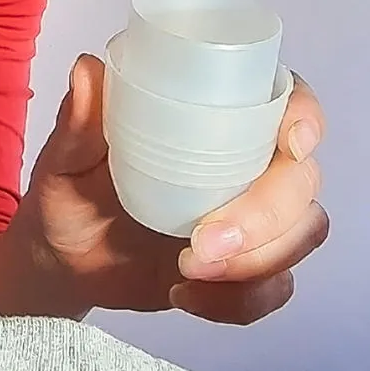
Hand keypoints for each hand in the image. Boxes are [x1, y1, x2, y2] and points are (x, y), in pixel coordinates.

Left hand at [11, 53, 328, 323]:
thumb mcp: (65, 160)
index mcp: (217, 118)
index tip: (292, 144)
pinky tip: (185, 296)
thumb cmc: (71, 193)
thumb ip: (78, 124)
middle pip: (301, 179)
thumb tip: (87, 70)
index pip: (287, 100)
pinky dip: (238, 301)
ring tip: (187, 272)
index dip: (305, 116)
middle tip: (203, 243)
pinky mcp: (250, 270)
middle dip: (266, 215)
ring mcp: (256, 219)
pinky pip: (275, 289)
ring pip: (302, 233)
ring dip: (258, 261)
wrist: (64, 262)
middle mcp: (250, 164)